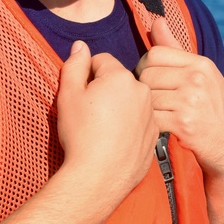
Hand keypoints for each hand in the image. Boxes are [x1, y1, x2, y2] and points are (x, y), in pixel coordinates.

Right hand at [57, 40, 156, 201]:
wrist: (98, 177)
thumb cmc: (81, 135)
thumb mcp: (68, 96)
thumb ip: (74, 66)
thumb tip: (80, 46)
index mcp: (121, 77)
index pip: (101, 61)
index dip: (87, 75)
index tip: (81, 94)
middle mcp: (142, 90)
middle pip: (119, 79)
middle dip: (105, 89)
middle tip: (90, 113)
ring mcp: (151, 113)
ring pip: (131, 100)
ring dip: (119, 106)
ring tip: (103, 128)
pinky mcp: (155, 133)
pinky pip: (140, 120)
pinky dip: (129, 124)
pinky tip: (115, 139)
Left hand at [136, 19, 223, 179]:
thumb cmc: (211, 111)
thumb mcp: (200, 77)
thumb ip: (175, 50)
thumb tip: (156, 21)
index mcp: (201, 64)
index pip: (155, 53)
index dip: (146, 68)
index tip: (151, 82)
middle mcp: (198, 78)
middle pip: (146, 75)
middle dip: (143, 90)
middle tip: (152, 103)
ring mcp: (192, 100)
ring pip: (146, 97)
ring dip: (146, 110)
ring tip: (157, 117)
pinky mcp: (184, 123)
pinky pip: (151, 118)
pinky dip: (152, 126)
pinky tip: (160, 130)